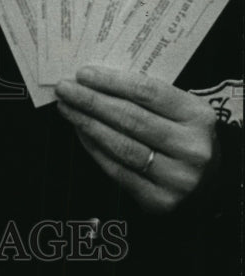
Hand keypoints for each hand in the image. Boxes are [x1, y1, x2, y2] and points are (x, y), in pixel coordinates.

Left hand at [56, 66, 218, 212]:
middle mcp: (191, 148)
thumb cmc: (184, 138)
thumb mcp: (180, 112)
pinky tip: (80, 132)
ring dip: (87, 123)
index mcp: (199, 117)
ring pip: (121, 145)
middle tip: (65, 89)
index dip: (112, 82)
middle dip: (91, 101)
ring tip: (67, 108)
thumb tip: (95, 82)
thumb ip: (147, 97)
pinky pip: (117, 170)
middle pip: (131, 118)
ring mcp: (177, 178)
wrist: (210, 186)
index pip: (148, 92)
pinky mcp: (159, 201)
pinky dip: (94, 149)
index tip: (83, 74)